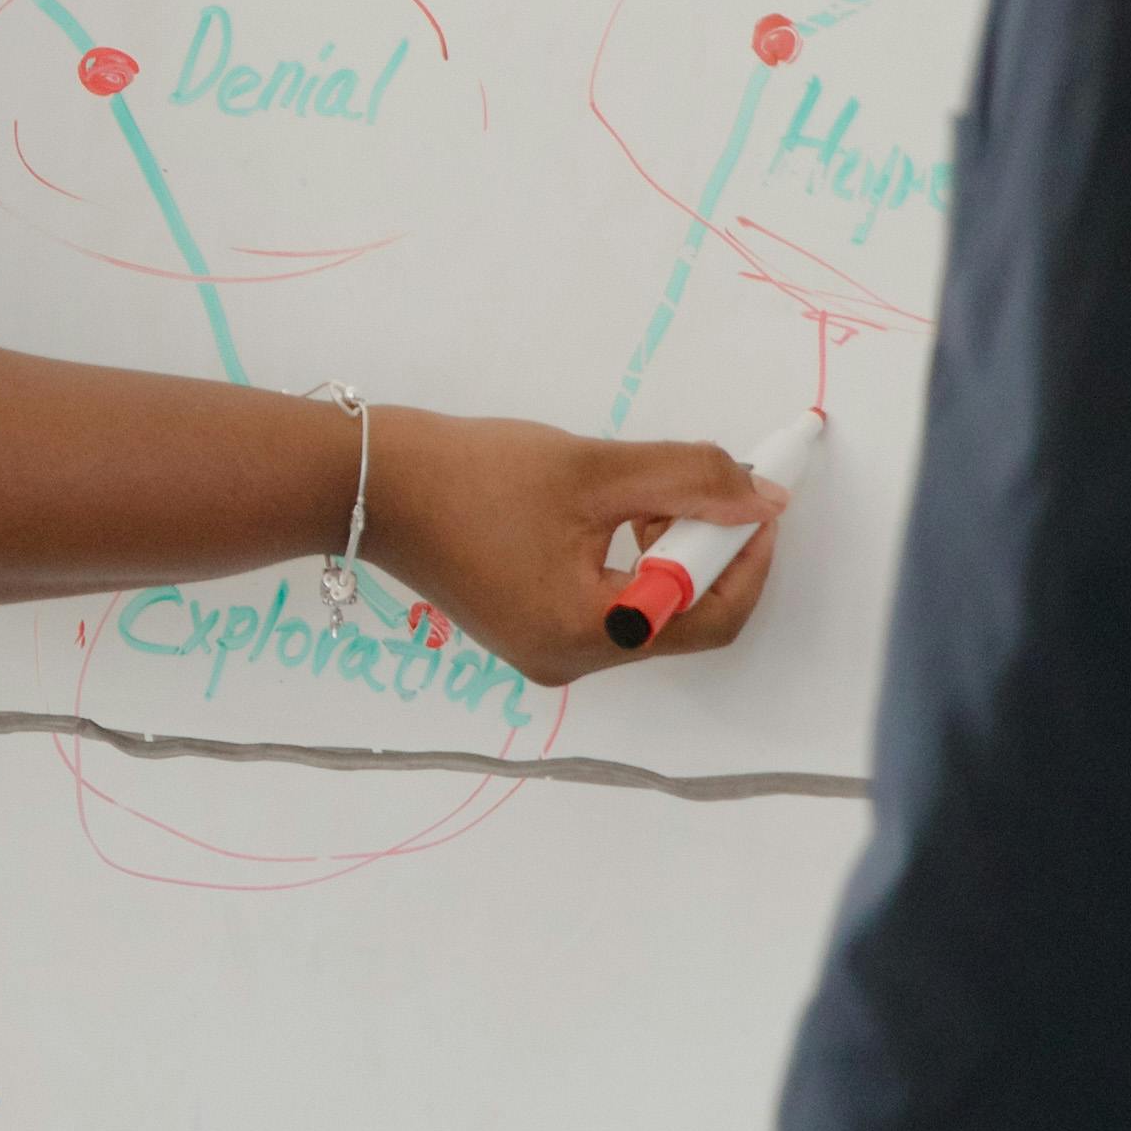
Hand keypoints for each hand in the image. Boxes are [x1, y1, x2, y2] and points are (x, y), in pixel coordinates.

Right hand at [355, 411, 788, 686]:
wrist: (366, 484)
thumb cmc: (471, 476)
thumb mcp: (593, 470)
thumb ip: (690, 480)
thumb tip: (764, 499)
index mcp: (588, 635)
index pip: (712, 617)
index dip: (748, 556)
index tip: (760, 496)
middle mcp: (569, 661)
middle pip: (682, 616)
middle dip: (702, 546)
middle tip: (692, 483)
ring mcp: (545, 649)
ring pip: (647, 606)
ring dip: (665, 547)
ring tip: (639, 489)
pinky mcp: (526, 627)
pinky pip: (606, 601)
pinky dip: (626, 557)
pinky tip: (605, 508)